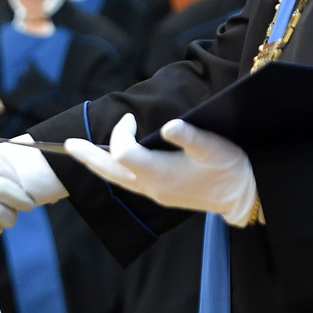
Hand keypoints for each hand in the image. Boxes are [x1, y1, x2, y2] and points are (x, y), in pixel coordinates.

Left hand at [64, 113, 256, 224]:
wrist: (245, 195)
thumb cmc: (231, 168)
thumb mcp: (214, 147)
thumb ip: (190, 136)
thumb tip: (170, 125)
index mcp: (160, 174)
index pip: (123, 151)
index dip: (121, 132)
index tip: (129, 117)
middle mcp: (151, 187)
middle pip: (109, 171)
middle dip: (87, 156)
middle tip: (67, 144)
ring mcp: (154, 193)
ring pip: (116, 179)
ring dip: (97, 164)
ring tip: (80, 152)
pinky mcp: (160, 194)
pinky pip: (127, 182)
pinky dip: (113, 170)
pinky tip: (110, 162)